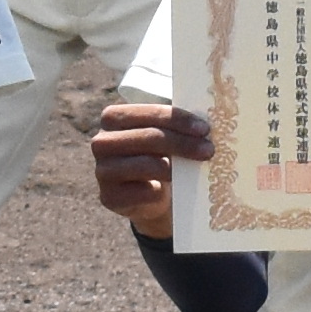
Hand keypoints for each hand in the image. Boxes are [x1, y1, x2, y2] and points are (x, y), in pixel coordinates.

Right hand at [89, 95, 209, 241]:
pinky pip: (140, 193)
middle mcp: (101, 142)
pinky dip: (159, 192)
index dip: (178, 119)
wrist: (148, 195)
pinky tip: (167, 191)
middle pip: (148, 137)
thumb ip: (175, 126)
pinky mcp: (109, 197)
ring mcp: (102, 171)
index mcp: (113, 117)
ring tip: (195, 168)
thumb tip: (203, 126)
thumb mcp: (163, 135)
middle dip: (182, 143)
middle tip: (209, 150)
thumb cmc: (159, 155)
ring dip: (175, 167)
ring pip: (145, 164)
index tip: (204, 129)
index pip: (149, 113)